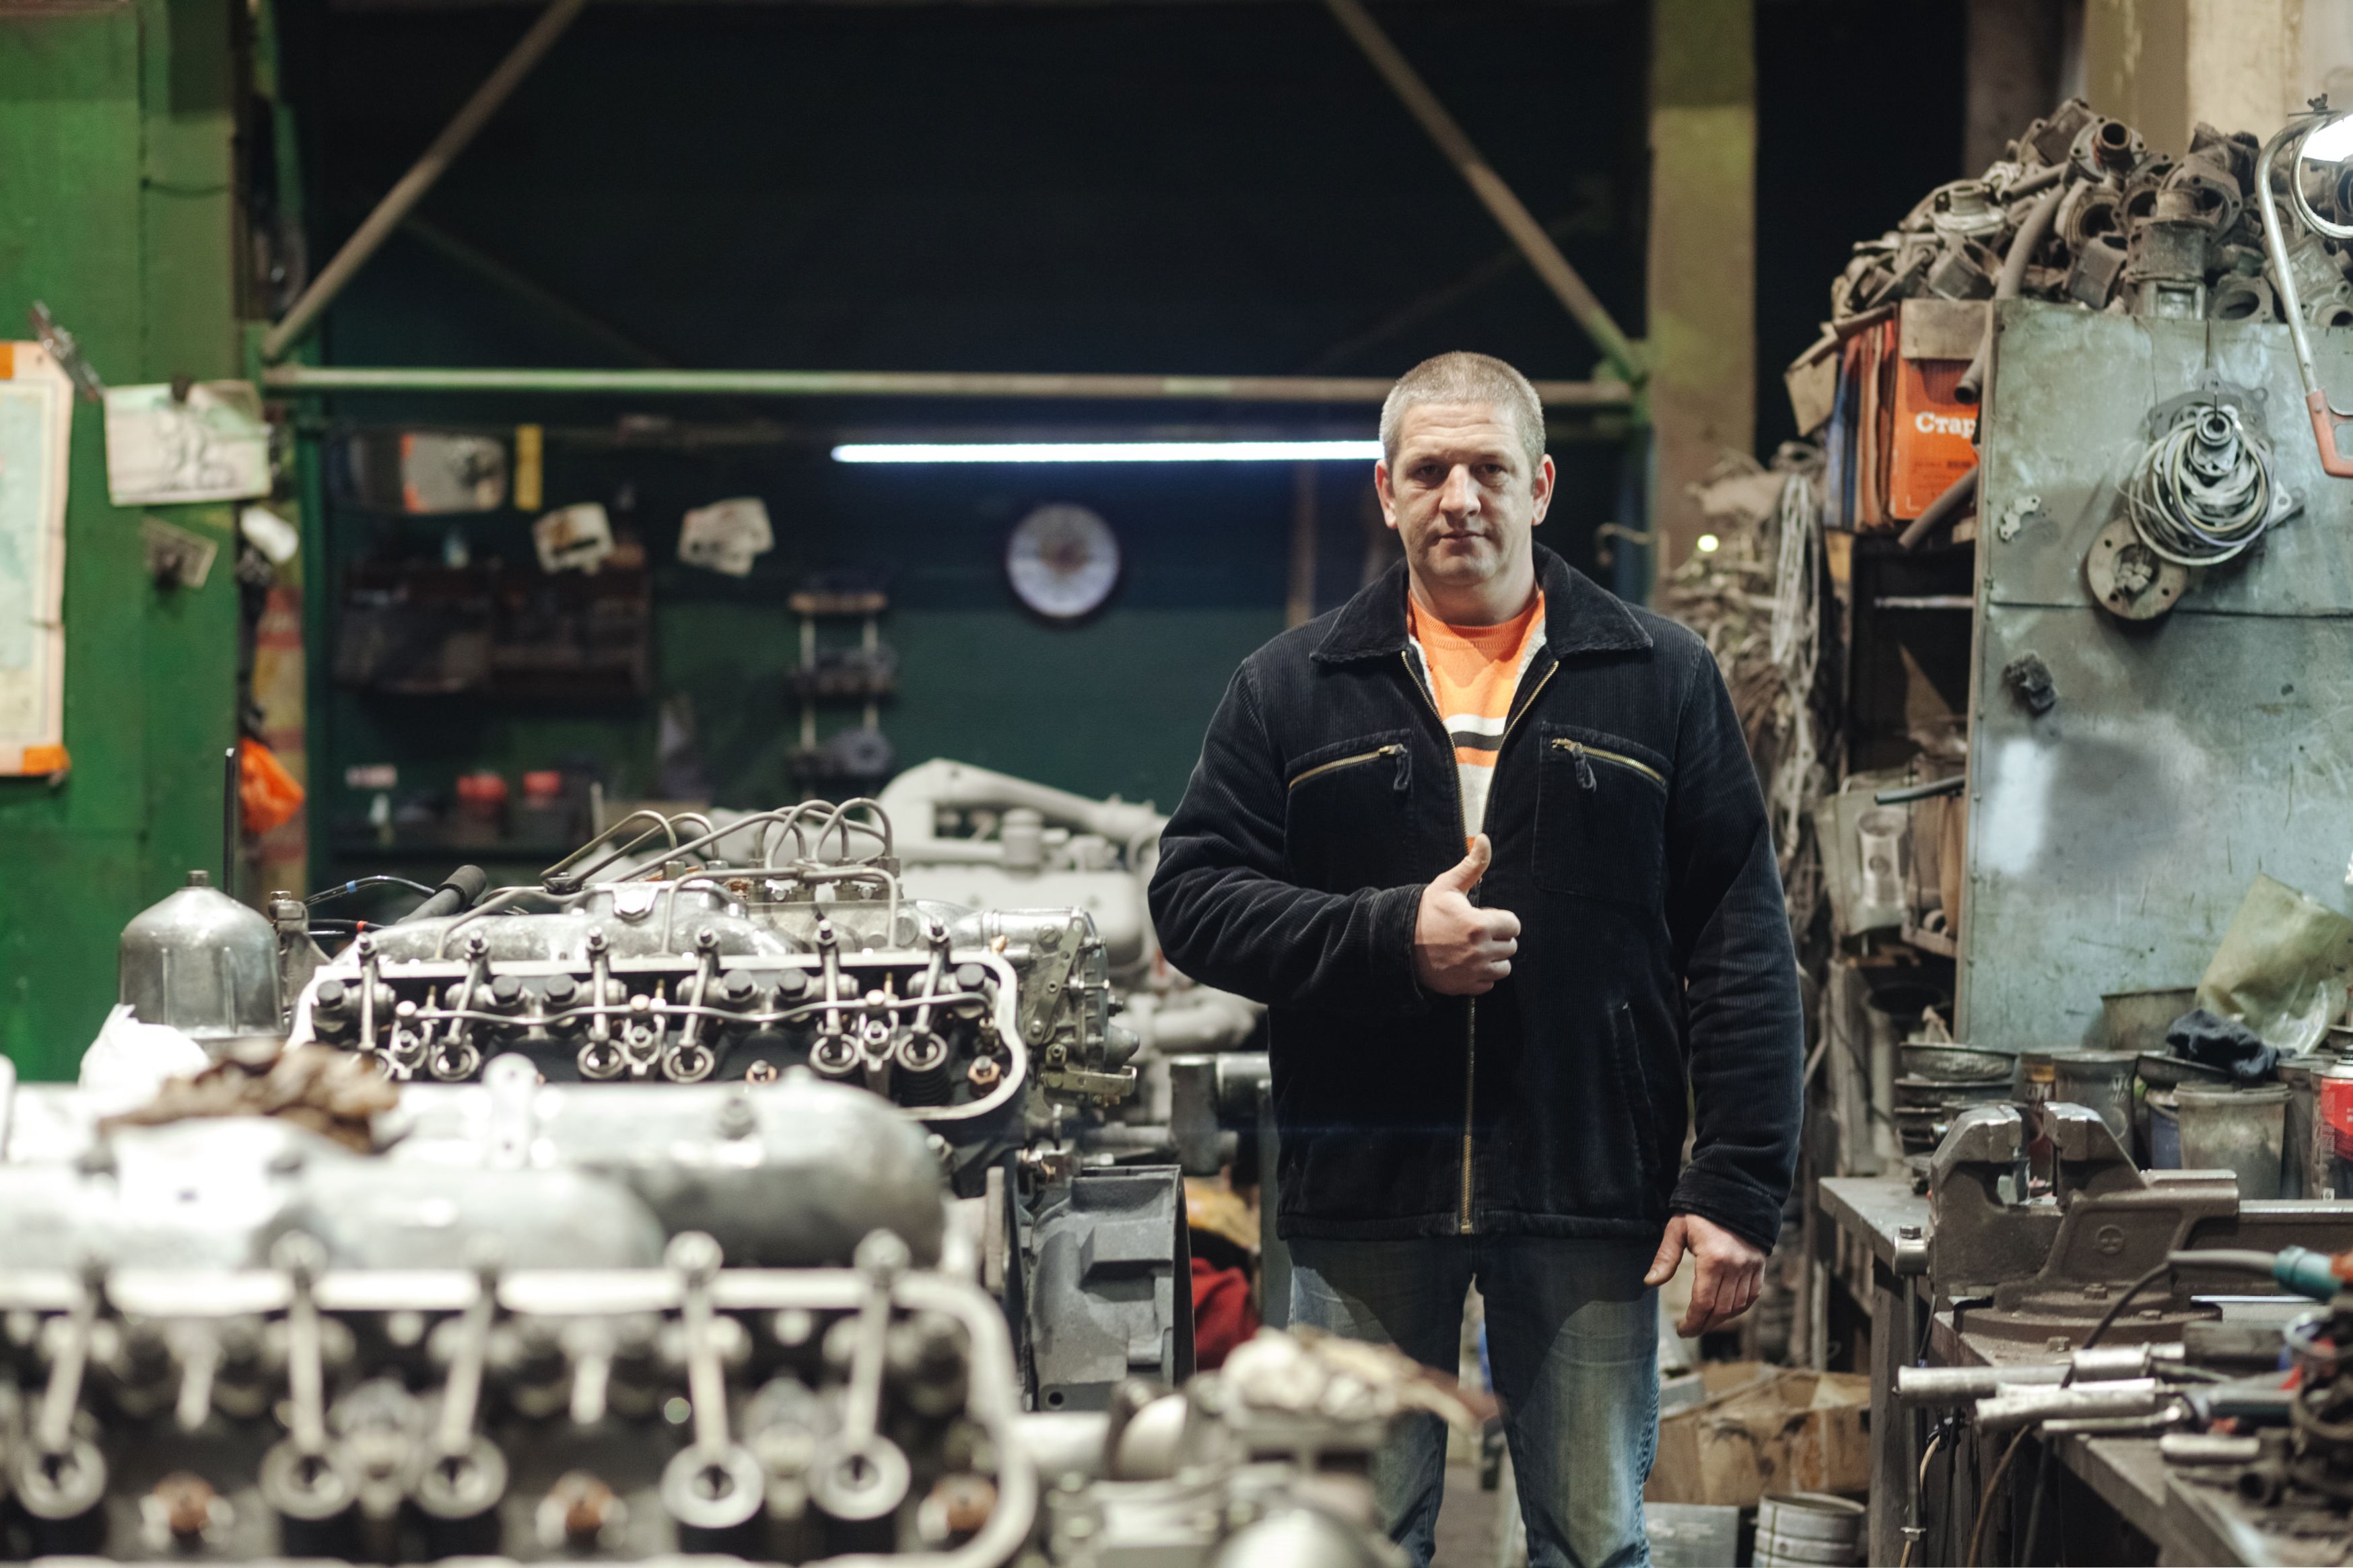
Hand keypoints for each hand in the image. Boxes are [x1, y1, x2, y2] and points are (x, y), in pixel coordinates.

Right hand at [1412, 835, 1520, 995]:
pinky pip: (1489, 983)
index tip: (1484, 917)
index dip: (1500, 919)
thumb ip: (1472, 865)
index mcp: (1479, 925)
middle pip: (1510, 946)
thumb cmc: (1425, 913)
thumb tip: (1485, 839)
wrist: (1398, 943)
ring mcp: (1473, 972)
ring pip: (1503, 967)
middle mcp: (1479, 951)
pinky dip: (1482, 975)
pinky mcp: (1465, 987)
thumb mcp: (1447, 886)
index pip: (1513, 925)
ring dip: (1493, 958)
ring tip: (1474, 948)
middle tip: (1476, 932)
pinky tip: (1467, 962)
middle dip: (1497, 938)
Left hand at [1644, 1212, 1764, 1336]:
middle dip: (1704, 1324)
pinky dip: (1739, 1308)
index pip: (1704, 1302)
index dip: (1693, 1322)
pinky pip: (1752, 1296)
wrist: (1733, 1193)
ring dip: (1721, 1319)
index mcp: (1714, 1258)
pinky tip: (1724, 1311)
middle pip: (1721, 1309)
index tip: (1682, 1330)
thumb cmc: (1700, 1212)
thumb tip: (1650, 1282)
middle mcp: (1736, 1266)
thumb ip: (1666, 1257)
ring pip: (1738, 1306)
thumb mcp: (1677, 1229)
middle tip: (1690, 1330)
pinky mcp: (1759, 1265)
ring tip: (1704, 1322)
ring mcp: (1751, 1267)